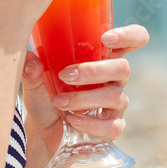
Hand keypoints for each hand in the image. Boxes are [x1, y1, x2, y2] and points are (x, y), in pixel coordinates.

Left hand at [20, 24, 149, 151]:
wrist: (42, 131)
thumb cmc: (45, 96)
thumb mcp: (34, 81)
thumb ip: (31, 69)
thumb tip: (32, 60)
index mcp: (103, 57)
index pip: (134, 39)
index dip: (128, 35)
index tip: (105, 38)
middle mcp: (115, 78)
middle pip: (122, 68)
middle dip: (93, 71)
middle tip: (65, 75)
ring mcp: (117, 102)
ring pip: (115, 96)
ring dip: (85, 98)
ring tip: (59, 102)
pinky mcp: (114, 126)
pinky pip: (113, 125)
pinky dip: (91, 123)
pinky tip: (73, 120)